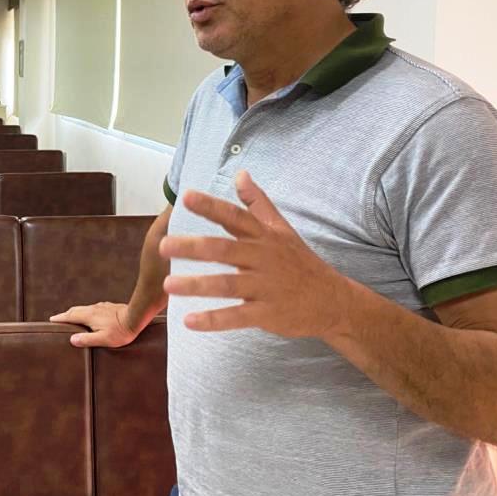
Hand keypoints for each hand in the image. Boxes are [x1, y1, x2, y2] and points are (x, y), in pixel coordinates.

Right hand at [49, 302, 138, 347]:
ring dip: (75, 312)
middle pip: (75, 310)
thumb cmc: (121, 331)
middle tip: (58, 319)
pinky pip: (92, 308)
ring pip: (84, 308)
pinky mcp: (108, 306)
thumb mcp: (103, 339)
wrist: (136, 317)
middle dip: (65, 315)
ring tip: (72, 318)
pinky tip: (90, 315)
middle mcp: (93, 308)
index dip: (60, 318)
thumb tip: (72, 339)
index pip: (70, 316)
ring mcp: (101, 306)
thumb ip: (87, 339)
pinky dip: (86, 312)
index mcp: (89, 316)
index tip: (52, 320)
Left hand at [159, 170, 355, 338]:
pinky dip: (213, 320)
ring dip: (197, 285)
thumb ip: (258, 203)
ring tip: (168, 284)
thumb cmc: (299, 262)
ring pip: (227, 284)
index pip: (234, 217)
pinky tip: (189, 321)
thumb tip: (240, 174)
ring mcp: (265, 287)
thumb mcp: (282, 229)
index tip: (186, 197)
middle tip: (163, 246)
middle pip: (224, 250)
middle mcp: (263, 259)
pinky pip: (237, 317)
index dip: (211, 206)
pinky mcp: (267, 314)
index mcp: (264, 237)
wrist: (333, 301)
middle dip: (193, 247)